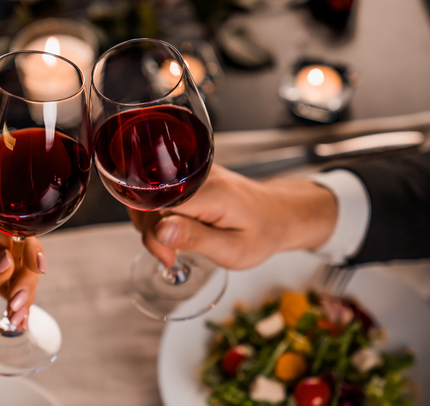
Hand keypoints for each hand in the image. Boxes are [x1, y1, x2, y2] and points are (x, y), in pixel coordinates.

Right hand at [129, 165, 337, 269]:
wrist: (279, 213)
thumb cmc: (262, 233)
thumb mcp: (233, 249)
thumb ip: (195, 239)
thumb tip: (159, 231)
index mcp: (211, 192)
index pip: (159, 205)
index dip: (154, 234)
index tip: (168, 257)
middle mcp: (200, 175)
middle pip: (150, 198)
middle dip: (150, 231)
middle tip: (170, 256)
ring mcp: (194, 172)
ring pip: (152, 195)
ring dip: (152, 224)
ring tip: (173, 245)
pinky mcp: (191, 175)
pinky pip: (162, 193)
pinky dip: (160, 214)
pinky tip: (174, 230)